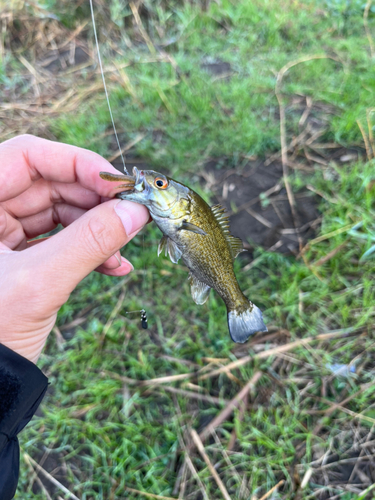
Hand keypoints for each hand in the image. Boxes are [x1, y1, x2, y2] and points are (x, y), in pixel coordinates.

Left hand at [0, 135, 148, 362]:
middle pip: (49, 184)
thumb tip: (135, 212)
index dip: (75, 163)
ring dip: (96, 230)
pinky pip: (58, 242)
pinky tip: (114, 267)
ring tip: (122, 251)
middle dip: (94, 201)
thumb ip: (88, 243)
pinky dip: (87, 251)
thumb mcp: (38, 284)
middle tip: (131, 216)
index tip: (117, 184)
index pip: (26, 156)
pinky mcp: (18, 258)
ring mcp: (1, 236)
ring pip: (59, 213)